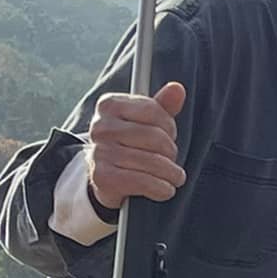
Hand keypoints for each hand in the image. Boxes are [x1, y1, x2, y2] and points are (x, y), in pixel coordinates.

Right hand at [87, 81, 186, 208]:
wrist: (108, 178)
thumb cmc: (132, 145)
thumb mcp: (146, 122)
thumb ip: (162, 106)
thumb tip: (177, 88)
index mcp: (109, 105)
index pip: (152, 110)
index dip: (169, 126)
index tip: (169, 136)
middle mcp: (100, 127)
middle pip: (155, 137)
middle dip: (170, 151)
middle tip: (171, 159)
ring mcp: (99, 152)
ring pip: (152, 162)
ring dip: (171, 174)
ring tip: (174, 177)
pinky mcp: (102, 177)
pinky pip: (143, 182)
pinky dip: (161, 188)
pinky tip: (166, 189)